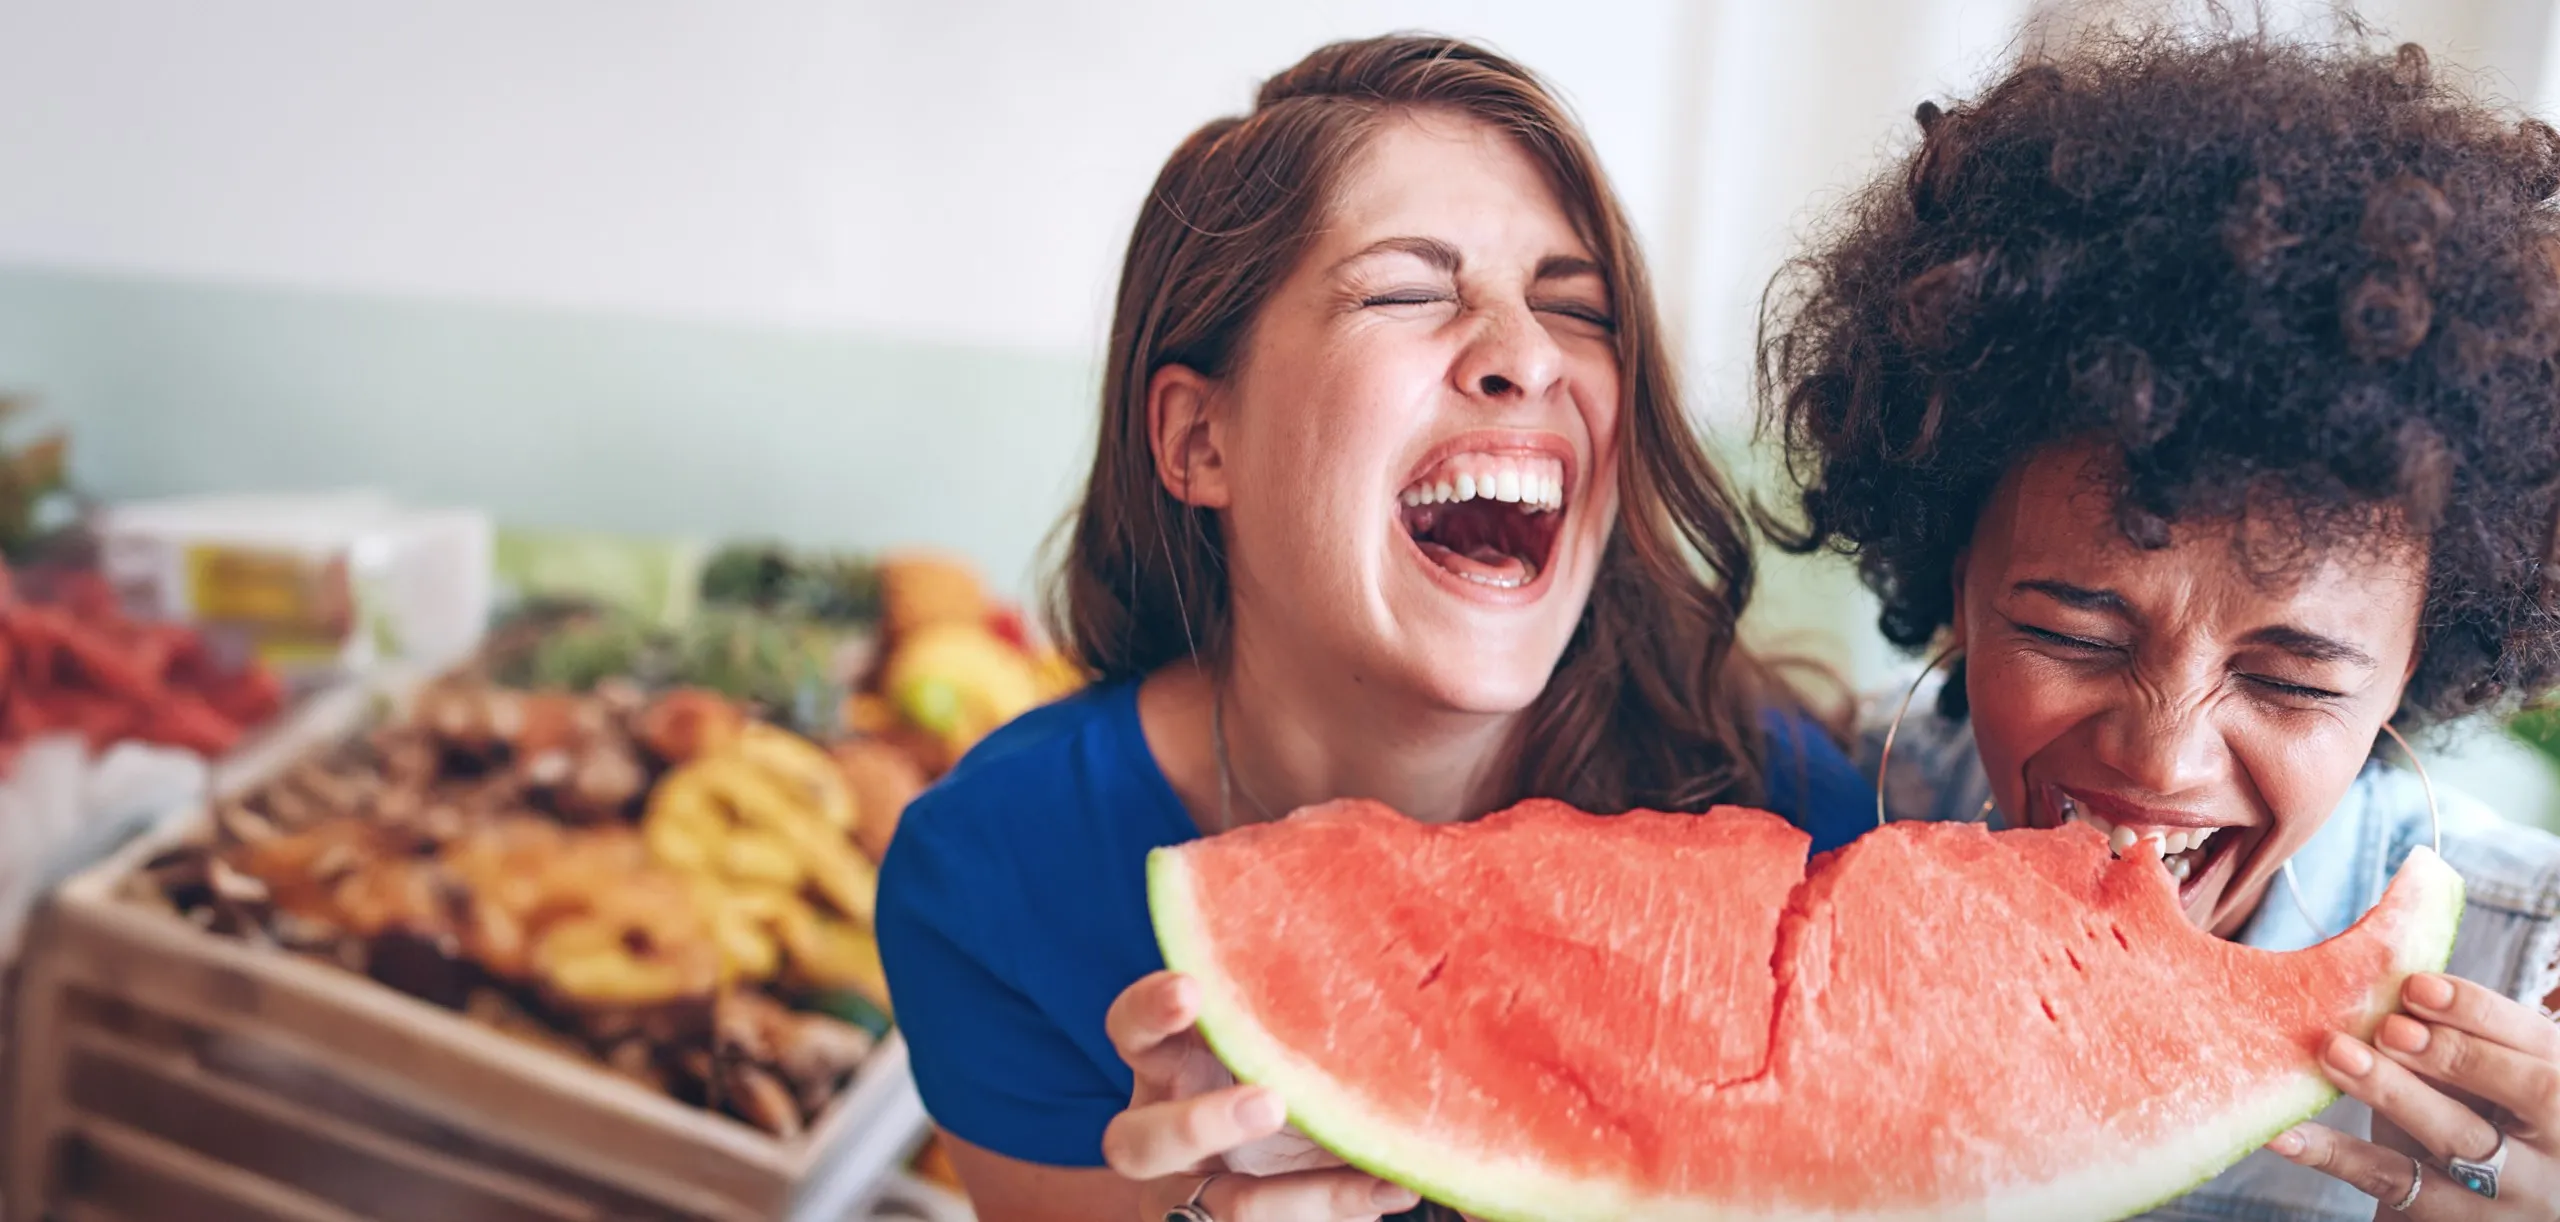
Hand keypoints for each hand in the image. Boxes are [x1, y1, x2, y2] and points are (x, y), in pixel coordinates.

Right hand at [1101, 970, 1423, 1219]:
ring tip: (1372, 1178)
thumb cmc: (1274, 1076)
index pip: (1132, 1032)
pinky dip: (1341, 1207)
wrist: (1272, 1170)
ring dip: (1295, 1196)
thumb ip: (1290, 1022)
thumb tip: (1367, 974)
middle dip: (1199, 1126)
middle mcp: (1157, 1136)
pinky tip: (1394, 1188)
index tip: (1190, 990)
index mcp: (1164, 1067)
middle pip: (1137, 1142)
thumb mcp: (1271, 1046)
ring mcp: (1188, 1198)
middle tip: (1271, 1103)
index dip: (1150, 1012)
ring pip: (1221, 1207)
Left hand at [2268, 972, 2557, 1217]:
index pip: (2542, 1045)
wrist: (2475, 1213)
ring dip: (2396, 1091)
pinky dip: (2337, 1155)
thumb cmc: (2475, 1128)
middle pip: (2526, 1093)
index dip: (2483, 1012)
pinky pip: (2395, 1184)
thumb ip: (2456, 1043)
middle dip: (2455, 1052)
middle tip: (2388, 1026)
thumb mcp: (2483, 1087)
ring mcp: (2517, 1193)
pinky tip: (2285, 1133)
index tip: (2418, 986)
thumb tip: (2391, 981)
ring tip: (2336, 1053)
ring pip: (2461, 1139)